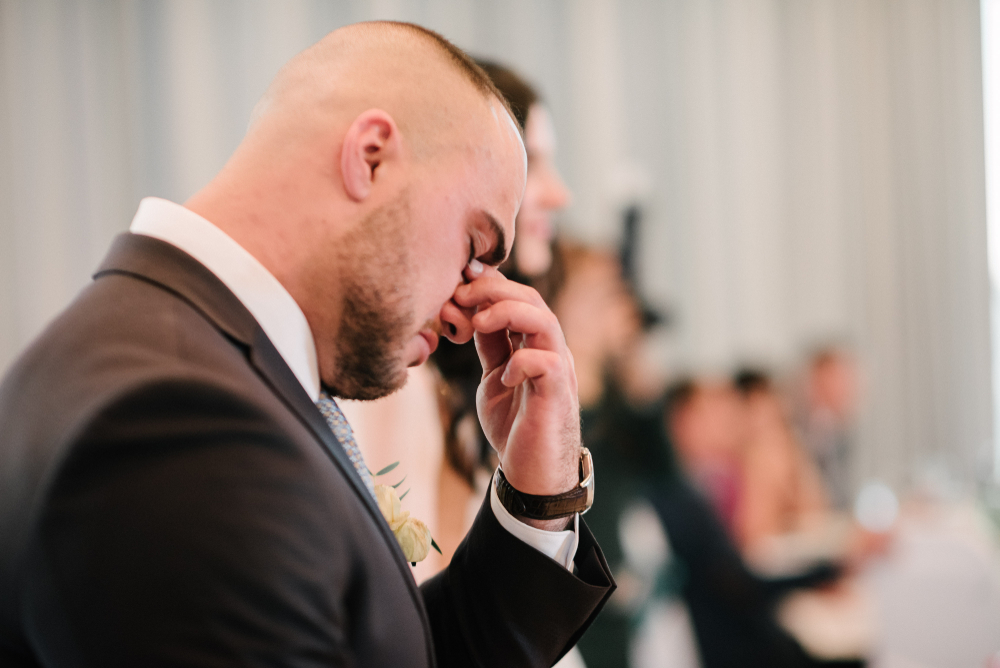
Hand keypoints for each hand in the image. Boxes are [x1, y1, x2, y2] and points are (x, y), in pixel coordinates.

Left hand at [452, 262, 581, 529]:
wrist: (533, 474)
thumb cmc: (515, 426)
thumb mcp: (493, 377)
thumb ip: (489, 346)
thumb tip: (466, 311)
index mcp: (534, 343)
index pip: (518, 297)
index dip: (489, 283)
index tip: (457, 280)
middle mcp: (550, 349)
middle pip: (531, 299)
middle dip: (492, 290)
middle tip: (460, 296)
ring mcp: (557, 370)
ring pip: (544, 321)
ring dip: (506, 313)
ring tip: (477, 324)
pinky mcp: (557, 395)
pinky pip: (546, 363)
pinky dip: (520, 362)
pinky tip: (503, 377)